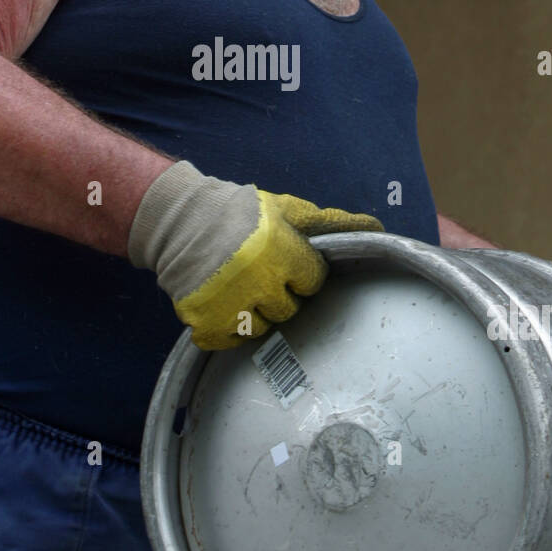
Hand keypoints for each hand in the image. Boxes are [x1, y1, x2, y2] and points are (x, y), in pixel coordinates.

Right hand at [128, 161, 383, 348]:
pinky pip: (232, 341)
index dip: (302, 272)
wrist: (176, 220)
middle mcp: (256, 281)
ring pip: (263, 329)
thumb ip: (328, 223)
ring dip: (256, 313)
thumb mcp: (284, 209)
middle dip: (279, 293)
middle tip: (262, 275)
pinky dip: (229, 328)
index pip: (313, 282)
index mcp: (279, 250)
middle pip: (290, 308)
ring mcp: (230, 307)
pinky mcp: (206, 324)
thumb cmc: (236, 213)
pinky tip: (224, 304)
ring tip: (242, 289)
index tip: (287, 263)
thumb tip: (375, 227)